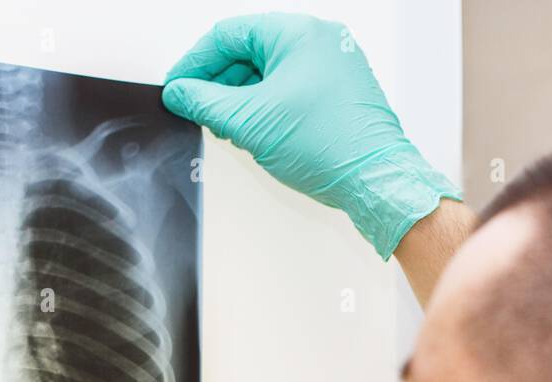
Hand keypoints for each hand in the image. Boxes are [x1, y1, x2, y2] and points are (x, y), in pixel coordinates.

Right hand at [162, 13, 461, 258]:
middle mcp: (318, 40)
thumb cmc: (329, 145)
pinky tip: (255, 130)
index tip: (177, 88)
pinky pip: (290, 86)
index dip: (194, 63)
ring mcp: (331, 64)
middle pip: (248, 50)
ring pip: (269, 71)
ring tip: (227, 126)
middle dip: (218, 82)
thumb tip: (180, 93)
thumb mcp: (250, 122)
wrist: (375, 179)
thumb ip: (206, 103)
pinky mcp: (337, 90)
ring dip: (241, 96)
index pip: (228, 35)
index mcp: (297, 33)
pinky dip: (266, 104)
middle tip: (197, 110)